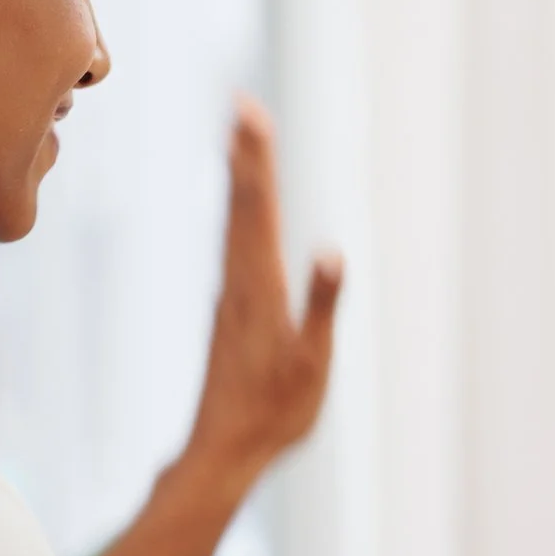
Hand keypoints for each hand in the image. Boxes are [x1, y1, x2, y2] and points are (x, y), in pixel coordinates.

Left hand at [182, 95, 343, 490]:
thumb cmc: (274, 413)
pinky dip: (238, 214)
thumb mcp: (310, 364)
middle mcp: (239, 283)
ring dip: (239, 179)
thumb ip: (320, 305)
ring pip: (234, 224)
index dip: (257, 159)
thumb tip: (332, 250)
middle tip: (242, 105)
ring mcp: (231, 296)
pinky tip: (240, 208)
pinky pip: (234, 246)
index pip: (259, 209)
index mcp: (261, 287)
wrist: (223, 451)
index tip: (249, 113)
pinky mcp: (230, 311)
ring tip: (238, 139)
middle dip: (246, 154)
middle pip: (243, 205)